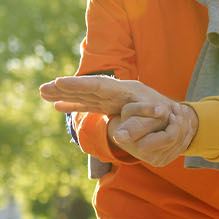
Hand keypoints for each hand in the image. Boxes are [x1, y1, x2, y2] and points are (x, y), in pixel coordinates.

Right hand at [39, 75, 169, 116]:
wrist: (176, 116)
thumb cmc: (168, 115)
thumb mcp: (158, 116)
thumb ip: (142, 120)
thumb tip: (122, 135)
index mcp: (125, 91)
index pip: (97, 86)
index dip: (78, 85)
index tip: (58, 82)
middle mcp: (115, 93)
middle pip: (85, 88)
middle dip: (64, 89)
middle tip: (42, 90)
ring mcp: (112, 100)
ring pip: (84, 95)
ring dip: (64, 95)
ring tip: (44, 94)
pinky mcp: (110, 107)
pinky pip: (88, 104)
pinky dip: (74, 103)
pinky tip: (59, 106)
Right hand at [107, 98, 197, 166]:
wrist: (126, 132)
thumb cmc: (128, 117)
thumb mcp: (131, 109)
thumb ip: (145, 108)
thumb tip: (162, 110)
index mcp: (138, 145)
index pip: (169, 137)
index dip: (175, 123)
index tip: (173, 112)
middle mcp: (148, 157)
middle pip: (175, 139)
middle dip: (181, 121)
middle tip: (178, 107)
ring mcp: (157, 161)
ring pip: (181, 143)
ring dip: (184, 125)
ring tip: (180, 110)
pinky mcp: (164, 161)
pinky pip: (181, 147)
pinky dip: (185, 133)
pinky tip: (182, 120)